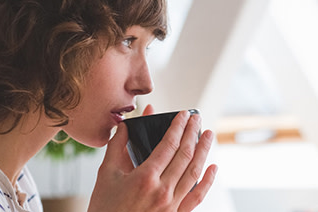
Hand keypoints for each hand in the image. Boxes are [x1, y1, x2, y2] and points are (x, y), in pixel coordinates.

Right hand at [88, 105, 217, 211]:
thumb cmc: (104, 208)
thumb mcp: (105, 174)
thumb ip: (116, 147)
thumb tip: (125, 125)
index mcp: (145, 178)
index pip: (169, 144)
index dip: (178, 126)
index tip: (184, 114)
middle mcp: (162, 191)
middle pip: (185, 155)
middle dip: (192, 133)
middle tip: (197, 119)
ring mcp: (172, 205)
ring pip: (194, 172)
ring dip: (203, 151)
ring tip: (208, 135)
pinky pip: (197, 196)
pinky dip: (207, 181)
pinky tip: (213, 167)